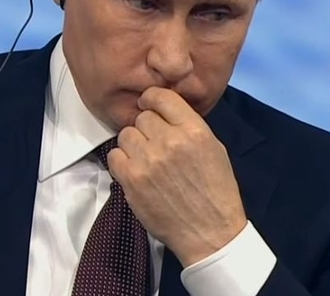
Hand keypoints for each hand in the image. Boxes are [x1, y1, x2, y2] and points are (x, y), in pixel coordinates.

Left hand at [107, 86, 247, 266]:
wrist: (209, 232)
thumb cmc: (215, 191)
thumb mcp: (213, 148)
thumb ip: (188, 126)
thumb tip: (163, 111)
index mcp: (193, 130)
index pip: (161, 96)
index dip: (151, 99)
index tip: (148, 105)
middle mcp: (169, 141)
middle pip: (142, 117)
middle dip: (147, 128)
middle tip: (154, 144)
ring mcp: (148, 160)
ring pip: (126, 134)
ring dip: (133, 145)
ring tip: (146, 160)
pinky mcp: (132, 180)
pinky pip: (114, 155)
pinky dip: (121, 161)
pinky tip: (135, 170)